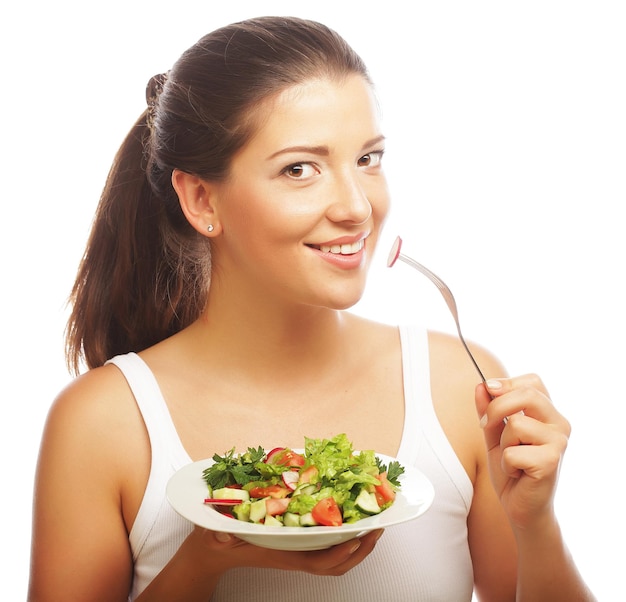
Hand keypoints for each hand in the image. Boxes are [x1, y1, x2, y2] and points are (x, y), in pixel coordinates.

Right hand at [190, 526, 383, 575]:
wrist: (217, 549)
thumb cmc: (221, 541)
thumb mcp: (217, 537)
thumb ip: (218, 537)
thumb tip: (220, 536)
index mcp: (282, 554)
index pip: (318, 562)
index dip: (340, 552)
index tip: (358, 537)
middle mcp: (295, 555)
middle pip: (336, 564)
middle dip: (361, 549)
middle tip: (379, 527)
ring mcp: (299, 550)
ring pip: (336, 559)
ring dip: (358, 546)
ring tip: (373, 525)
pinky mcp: (299, 543)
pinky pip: (328, 547)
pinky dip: (344, 538)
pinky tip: (350, 521)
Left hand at [475, 375, 570, 528]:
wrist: (521, 506)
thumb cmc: (511, 468)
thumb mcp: (493, 434)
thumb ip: (487, 410)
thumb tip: (480, 386)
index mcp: (548, 413)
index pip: (532, 381)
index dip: (507, 383)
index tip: (488, 390)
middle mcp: (559, 423)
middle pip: (527, 394)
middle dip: (496, 408)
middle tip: (484, 425)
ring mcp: (558, 442)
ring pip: (516, 424)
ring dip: (502, 443)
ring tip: (511, 459)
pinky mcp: (551, 462)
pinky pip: (512, 452)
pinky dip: (505, 464)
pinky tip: (517, 473)